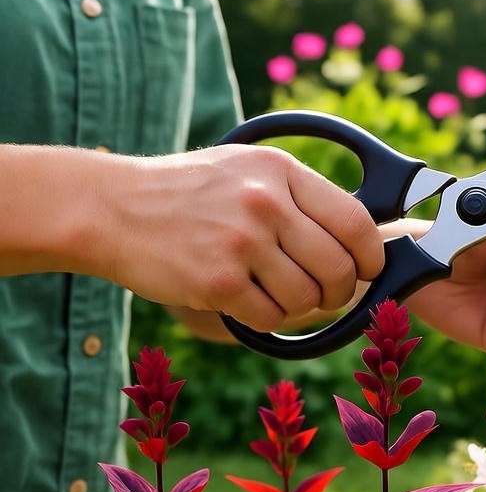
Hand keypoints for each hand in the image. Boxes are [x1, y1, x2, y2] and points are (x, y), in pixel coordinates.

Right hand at [102, 145, 383, 330]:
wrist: (110, 208)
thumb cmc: (188, 194)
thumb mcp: (248, 173)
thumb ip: (302, 199)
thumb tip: (365, 240)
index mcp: (282, 172)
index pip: (356, 223)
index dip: (370, 257)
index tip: (366, 270)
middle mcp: (267, 203)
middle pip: (338, 268)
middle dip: (338, 292)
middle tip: (322, 295)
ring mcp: (242, 242)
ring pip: (307, 298)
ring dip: (296, 307)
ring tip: (272, 293)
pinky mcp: (217, 280)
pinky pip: (270, 317)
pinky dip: (264, 318)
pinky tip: (244, 302)